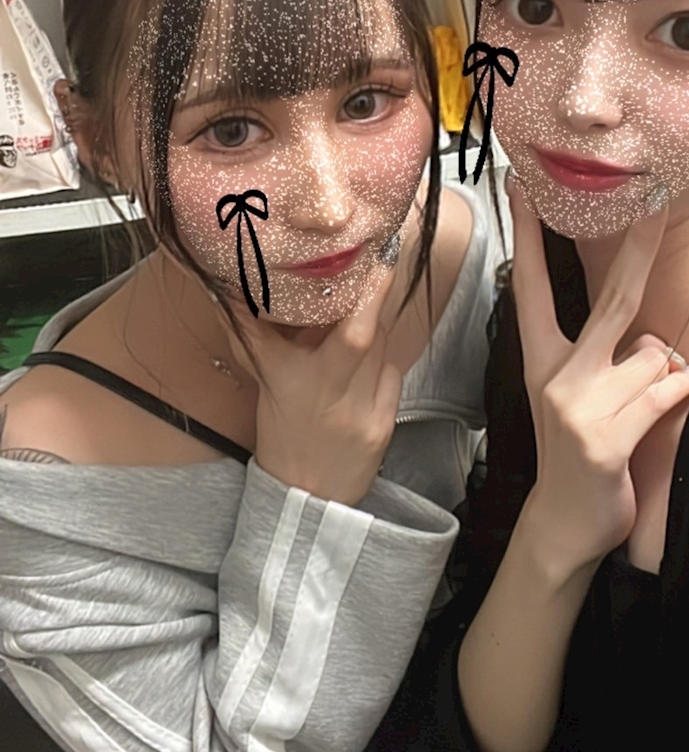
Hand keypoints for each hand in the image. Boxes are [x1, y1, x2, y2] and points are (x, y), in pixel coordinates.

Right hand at [221, 273, 402, 505]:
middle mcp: (323, 393)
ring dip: (372, 327)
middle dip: (374, 291)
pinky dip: (382, 363)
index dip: (322, 291)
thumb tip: (234, 284)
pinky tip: (366, 370)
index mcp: (285, 377)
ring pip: (379, 348)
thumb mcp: (266, 382)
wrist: (307, 499)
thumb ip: (258, 333)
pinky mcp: (382, 425)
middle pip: (358, 333)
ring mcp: (358, 411)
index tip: (352, 253)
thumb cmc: (284, 432)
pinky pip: (391, 374)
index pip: (293, 325)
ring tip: (358, 322)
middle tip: (381, 256)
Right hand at [508, 178, 688, 578]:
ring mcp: (578, 406)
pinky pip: (665, 394)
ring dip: (665, 376)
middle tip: (654, 201)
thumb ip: (606, 357)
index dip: (526, 233)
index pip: (531, 285)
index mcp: (540, 357)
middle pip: (610, 299)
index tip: (523, 187)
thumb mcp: (575, 395)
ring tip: (641, 407)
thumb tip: (655, 339)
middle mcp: (555, 374)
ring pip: (654, 356)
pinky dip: (680, 394)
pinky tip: (673, 403)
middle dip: (637, 248)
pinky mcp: (606, 437)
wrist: (562, 523)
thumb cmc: (578, 451)